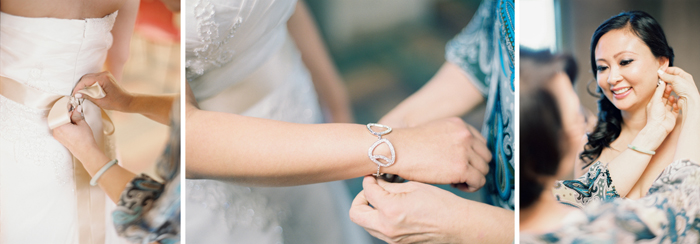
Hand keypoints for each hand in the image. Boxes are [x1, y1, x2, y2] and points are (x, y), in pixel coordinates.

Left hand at [51, 108, 100, 159]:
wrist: (86, 151)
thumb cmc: (84, 139)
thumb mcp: (82, 124)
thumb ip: (76, 115)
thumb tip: (76, 109)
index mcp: (59, 125)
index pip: (61, 112)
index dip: (67, 108)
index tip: (71, 105)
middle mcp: (55, 130)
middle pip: (58, 117)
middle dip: (65, 113)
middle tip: (73, 111)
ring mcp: (57, 135)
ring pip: (58, 122)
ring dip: (64, 119)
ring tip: (74, 118)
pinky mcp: (59, 138)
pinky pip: (59, 128)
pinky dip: (64, 124)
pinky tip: (72, 123)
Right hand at [73, 71, 133, 111]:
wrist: (127, 101)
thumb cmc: (116, 103)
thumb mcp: (100, 101)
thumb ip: (88, 96)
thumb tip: (77, 94)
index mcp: (103, 79)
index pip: (86, 80)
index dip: (78, 87)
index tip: (74, 94)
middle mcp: (104, 74)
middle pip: (87, 77)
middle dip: (80, 85)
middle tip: (76, 94)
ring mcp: (105, 74)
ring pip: (90, 77)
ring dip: (84, 84)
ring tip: (80, 93)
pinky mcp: (106, 77)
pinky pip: (94, 79)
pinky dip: (89, 84)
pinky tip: (86, 90)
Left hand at [349, 176, 467, 243]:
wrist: (459, 226)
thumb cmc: (442, 204)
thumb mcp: (414, 187)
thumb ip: (390, 185)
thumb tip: (375, 182)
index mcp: (390, 209)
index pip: (367, 191)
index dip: (369, 180)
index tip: (374, 176)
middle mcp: (387, 227)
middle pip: (356, 213)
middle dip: (361, 198)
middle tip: (372, 189)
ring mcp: (391, 239)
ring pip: (365, 224)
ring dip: (369, 210)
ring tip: (383, 199)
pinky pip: (378, 231)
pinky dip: (379, 219)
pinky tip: (393, 209)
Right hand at [384, 117, 490, 190]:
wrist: (395, 151)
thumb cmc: (408, 145)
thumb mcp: (434, 131)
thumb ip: (451, 138)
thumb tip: (460, 153)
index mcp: (459, 125)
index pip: (480, 142)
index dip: (473, 156)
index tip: (462, 163)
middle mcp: (465, 135)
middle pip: (485, 156)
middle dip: (475, 166)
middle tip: (459, 174)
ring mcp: (465, 151)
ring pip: (484, 170)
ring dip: (472, 177)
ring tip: (456, 180)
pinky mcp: (461, 168)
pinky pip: (479, 181)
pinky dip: (470, 186)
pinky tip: (456, 185)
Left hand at [644, 79, 678, 138]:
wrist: (659, 127)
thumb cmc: (654, 115)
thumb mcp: (655, 101)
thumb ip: (659, 92)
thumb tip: (661, 83)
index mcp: (653, 104)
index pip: (658, 94)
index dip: (662, 88)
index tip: (666, 82)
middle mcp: (659, 108)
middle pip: (665, 98)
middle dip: (668, 92)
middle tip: (671, 87)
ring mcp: (666, 112)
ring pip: (670, 103)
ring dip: (672, 99)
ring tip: (673, 95)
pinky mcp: (672, 116)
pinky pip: (675, 109)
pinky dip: (677, 105)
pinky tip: (676, 102)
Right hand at [658, 67, 699, 108]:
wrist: (689, 101)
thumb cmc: (687, 90)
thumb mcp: (676, 79)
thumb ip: (667, 76)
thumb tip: (660, 73)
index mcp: (685, 76)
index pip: (675, 70)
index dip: (667, 69)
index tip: (661, 71)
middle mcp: (683, 82)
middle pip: (672, 77)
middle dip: (665, 78)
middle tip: (660, 78)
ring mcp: (680, 88)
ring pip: (670, 84)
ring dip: (666, 85)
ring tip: (663, 85)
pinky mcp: (677, 94)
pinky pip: (670, 91)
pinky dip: (667, 91)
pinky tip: (665, 91)